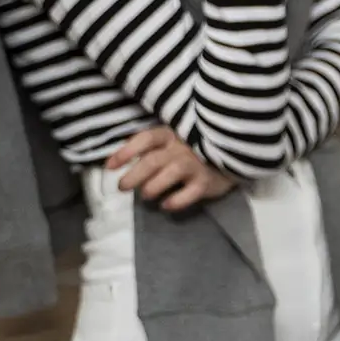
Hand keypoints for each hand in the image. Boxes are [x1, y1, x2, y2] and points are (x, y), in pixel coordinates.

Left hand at [106, 127, 238, 211]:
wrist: (229, 156)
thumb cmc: (191, 149)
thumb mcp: (170, 141)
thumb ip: (149, 148)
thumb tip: (117, 162)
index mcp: (170, 134)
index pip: (145, 139)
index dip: (126, 152)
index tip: (110, 167)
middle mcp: (182, 147)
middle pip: (153, 160)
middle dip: (134, 176)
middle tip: (122, 187)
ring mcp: (196, 164)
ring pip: (171, 174)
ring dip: (152, 187)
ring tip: (146, 195)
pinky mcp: (207, 182)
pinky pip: (190, 193)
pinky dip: (176, 201)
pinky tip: (166, 205)